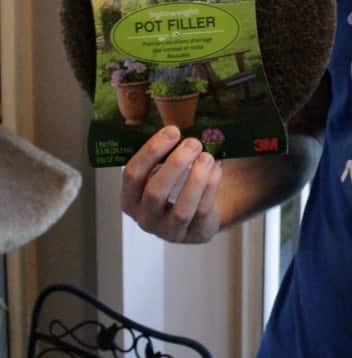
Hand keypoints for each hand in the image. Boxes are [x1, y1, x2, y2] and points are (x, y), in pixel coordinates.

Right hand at [122, 126, 223, 243]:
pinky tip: (216, 168)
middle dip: (176, 164)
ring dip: (196, 178)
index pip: (132, 174)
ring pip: (181, 207)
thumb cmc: (174, 184)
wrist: (196, 215)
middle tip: (193, 142)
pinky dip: (210, 187)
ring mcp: (169, 231)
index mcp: (130, 198)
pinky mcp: (193, 234)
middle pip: (155, 191)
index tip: (173, 130)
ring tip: (207, 156)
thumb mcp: (161, 170)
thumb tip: (178, 122)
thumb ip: (163, 153)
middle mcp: (145, 218)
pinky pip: (202, 211)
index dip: (152, 151)